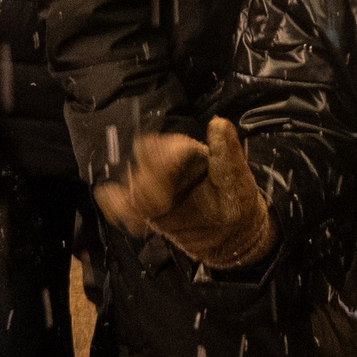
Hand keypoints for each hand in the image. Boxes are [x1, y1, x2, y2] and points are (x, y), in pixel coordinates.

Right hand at [94, 117, 272, 269]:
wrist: (230, 234)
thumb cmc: (236, 202)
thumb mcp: (238, 180)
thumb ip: (227, 154)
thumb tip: (219, 122)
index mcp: (192, 151)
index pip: (167, 145)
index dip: (162, 167)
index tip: (166, 195)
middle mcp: (171, 161)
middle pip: (143, 157)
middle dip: (147, 182)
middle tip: (161, 207)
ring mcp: (156, 182)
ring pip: (131, 179)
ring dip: (135, 200)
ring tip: (153, 215)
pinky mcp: (145, 204)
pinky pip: (121, 199)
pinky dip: (118, 206)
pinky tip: (132, 221)